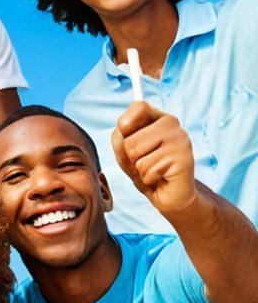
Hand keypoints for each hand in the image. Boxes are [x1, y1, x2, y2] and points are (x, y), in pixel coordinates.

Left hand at [111, 102, 196, 217]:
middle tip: (147, 163)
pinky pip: (148, 168)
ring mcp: (179, 139)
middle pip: (130, 137)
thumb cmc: (147, 171)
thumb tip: (123, 127)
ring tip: (154, 170)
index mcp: (159, 119)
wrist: (171, 196)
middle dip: (130, 158)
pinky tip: (162, 178)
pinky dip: (149, 178)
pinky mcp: (183, 158)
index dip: (127, 121)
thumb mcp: (126, 154)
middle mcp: (172, 125)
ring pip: (136, 152)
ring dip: (140, 169)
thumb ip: (119, 139)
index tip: (126, 131)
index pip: (140, 106)